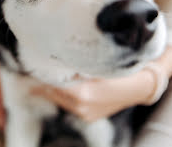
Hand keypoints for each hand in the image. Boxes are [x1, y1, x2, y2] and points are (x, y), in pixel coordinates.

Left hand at [32, 46, 171, 121]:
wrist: (141, 86)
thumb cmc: (121, 69)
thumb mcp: (98, 62)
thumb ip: (75, 61)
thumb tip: (55, 55)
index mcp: (82, 94)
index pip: (50, 84)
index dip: (38, 74)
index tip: (29, 65)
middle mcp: (81, 107)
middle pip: (52, 93)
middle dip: (42, 81)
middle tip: (31, 67)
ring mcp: (85, 114)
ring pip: (59, 99)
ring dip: (51, 87)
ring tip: (41, 75)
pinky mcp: (88, 116)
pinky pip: (68, 104)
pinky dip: (62, 93)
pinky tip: (59, 83)